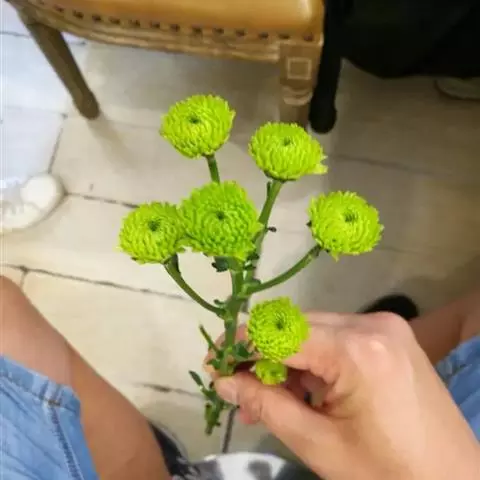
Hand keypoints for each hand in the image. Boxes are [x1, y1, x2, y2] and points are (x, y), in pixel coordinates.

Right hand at [213, 312, 479, 479]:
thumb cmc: (387, 474)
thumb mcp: (319, 445)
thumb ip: (266, 405)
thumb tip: (224, 381)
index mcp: (357, 350)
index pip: (281, 331)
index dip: (241, 344)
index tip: (213, 362)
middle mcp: (372, 324)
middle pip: (296, 327)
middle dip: (261, 355)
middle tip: (236, 387)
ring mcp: (386, 327)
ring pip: (314, 332)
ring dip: (286, 360)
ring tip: (266, 398)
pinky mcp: (391, 337)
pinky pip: (337, 339)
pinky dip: (313, 361)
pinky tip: (302, 390)